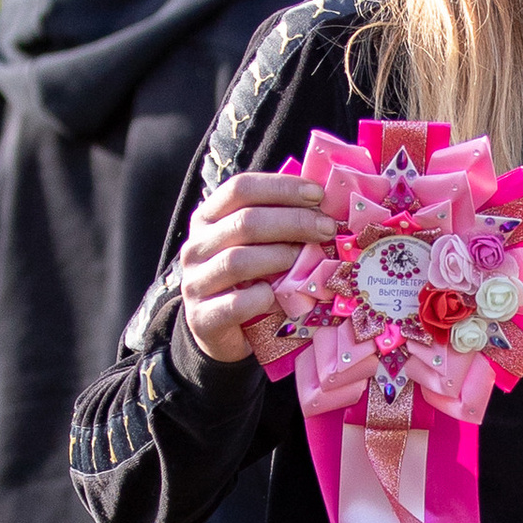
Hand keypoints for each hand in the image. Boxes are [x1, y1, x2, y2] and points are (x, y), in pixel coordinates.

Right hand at [179, 168, 337, 363]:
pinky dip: (264, 299)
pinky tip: (282, 298)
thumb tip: (323, 204)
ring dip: (280, 257)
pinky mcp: (203, 318)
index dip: (281, 188)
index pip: (240, 189)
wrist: (226, 334)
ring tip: (309, 260)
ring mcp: (196, 282)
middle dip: (293, 222)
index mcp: (208, 219)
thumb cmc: (250, 281)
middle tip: (326, 229)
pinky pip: (237, 304)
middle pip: (244, 222)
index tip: (317, 194)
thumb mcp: (261, 246)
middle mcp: (196, 247)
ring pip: (237, 261)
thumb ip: (280, 223)